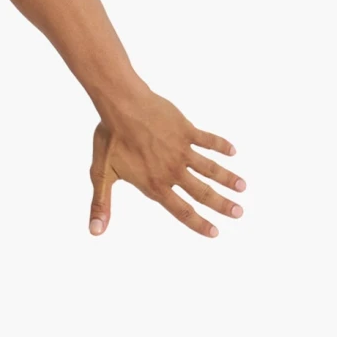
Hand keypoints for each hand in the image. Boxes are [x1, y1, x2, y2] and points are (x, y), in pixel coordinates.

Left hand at [88, 90, 245, 237]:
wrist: (122, 104)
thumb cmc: (110, 138)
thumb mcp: (102, 174)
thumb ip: (101, 204)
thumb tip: (94, 231)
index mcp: (154, 184)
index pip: (181, 210)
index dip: (199, 223)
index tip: (215, 232)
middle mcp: (172, 170)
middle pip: (202, 193)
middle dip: (222, 204)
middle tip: (239, 213)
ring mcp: (182, 150)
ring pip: (210, 168)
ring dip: (227, 178)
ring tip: (243, 187)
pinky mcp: (186, 130)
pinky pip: (208, 140)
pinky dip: (221, 145)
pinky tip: (233, 151)